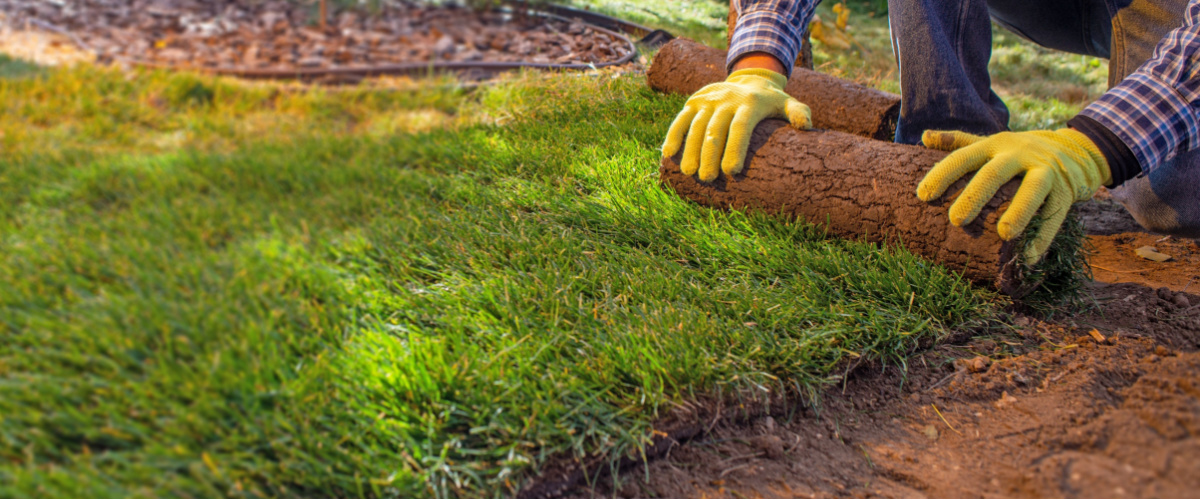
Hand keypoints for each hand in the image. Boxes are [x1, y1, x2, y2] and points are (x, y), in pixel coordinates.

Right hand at [661, 68, 811, 181]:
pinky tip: (668, 154)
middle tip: (707, 179)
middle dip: (709, 155)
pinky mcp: (694, 101)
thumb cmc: (770, 102)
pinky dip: (673, 135)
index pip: (740, 127)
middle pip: (715, 129)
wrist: (748, 78)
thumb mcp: (787, 103)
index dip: (735, 148)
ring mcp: (708, 100)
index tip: (731, 172)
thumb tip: (806, 126)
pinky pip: (681, 119)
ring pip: (696, 126)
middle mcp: (727, 100)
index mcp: (750, 103)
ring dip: (690, 150)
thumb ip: (798, 112)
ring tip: (689, 173)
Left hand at [918, 128, 1110, 262]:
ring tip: (1004, 234)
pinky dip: (1044, 236)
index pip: (964, 157)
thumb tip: (925, 137)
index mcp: (994, 145)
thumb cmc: (1021, 151)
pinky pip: (1055, 213)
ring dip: (1019, 212)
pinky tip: (1029, 256)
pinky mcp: (1065, 189)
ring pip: (1032, 189)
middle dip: (975, 196)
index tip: (923, 195)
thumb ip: (959, 141)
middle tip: (955, 220)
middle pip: (994, 173)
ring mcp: (1045, 170)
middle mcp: (1019, 154)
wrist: (1077, 148)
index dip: (942, 174)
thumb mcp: (992, 142)